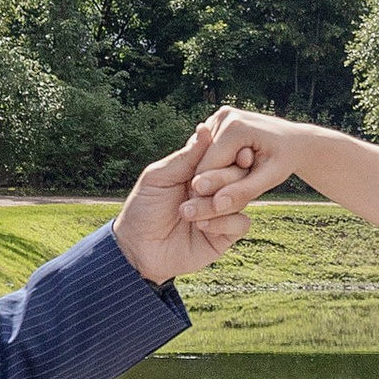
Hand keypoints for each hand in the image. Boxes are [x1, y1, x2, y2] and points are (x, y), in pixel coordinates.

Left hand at [113, 121, 254, 285]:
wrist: (137, 249)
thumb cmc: (143, 209)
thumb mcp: (159, 177)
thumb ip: (186, 157)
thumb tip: (206, 128)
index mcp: (200, 170)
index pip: (224, 154)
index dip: (228, 152)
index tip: (227, 152)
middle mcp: (215, 188)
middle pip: (238, 173)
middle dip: (221, 178)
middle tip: (196, 187)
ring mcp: (222, 211)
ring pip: (241, 197)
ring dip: (217, 202)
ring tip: (188, 212)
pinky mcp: (224, 235)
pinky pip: (241, 223)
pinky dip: (224, 222)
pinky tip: (201, 226)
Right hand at [186, 103, 306, 218]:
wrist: (294, 140)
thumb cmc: (285, 160)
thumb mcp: (270, 178)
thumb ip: (243, 191)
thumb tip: (216, 205)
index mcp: (233, 127)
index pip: (207, 169)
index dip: (214, 190)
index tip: (231, 197)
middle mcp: (222, 116)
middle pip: (202, 162)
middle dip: (215, 180)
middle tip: (240, 185)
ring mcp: (218, 116)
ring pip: (201, 157)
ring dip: (215, 172)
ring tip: (242, 171)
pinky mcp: (216, 120)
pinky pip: (206, 151)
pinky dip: (216, 163)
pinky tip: (235, 163)